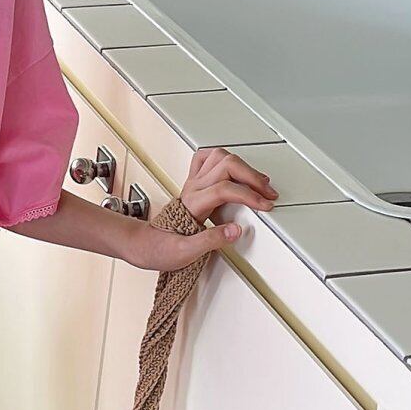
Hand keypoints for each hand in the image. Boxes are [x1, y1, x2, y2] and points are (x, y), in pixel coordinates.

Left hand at [130, 147, 277, 270]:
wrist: (143, 246)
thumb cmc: (160, 250)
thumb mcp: (185, 253)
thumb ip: (211, 240)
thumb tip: (236, 230)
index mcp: (192, 204)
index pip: (225, 188)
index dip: (248, 195)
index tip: (264, 205)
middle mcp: (192, 189)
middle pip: (226, 165)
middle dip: (252, 177)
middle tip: (268, 194)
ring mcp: (192, 184)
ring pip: (219, 156)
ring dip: (242, 165)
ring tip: (259, 181)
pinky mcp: (193, 185)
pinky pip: (206, 159)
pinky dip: (225, 159)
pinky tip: (237, 169)